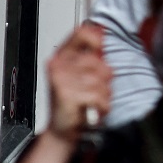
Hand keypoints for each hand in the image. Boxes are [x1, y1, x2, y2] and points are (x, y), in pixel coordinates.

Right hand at [45, 23, 109, 141]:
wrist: (62, 128)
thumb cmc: (74, 100)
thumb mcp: (83, 74)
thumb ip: (93, 55)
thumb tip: (104, 34)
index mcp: (61, 56)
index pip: (81, 33)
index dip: (97, 38)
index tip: (102, 49)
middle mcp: (58, 65)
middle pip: (97, 61)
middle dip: (104, 78)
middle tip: (94, 89)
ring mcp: (61, 80)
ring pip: (100, 79)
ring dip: (104, 94)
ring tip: (93, 100)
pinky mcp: (66, 95)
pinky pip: (98, 95)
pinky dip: (101, 105)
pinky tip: (94, 108)